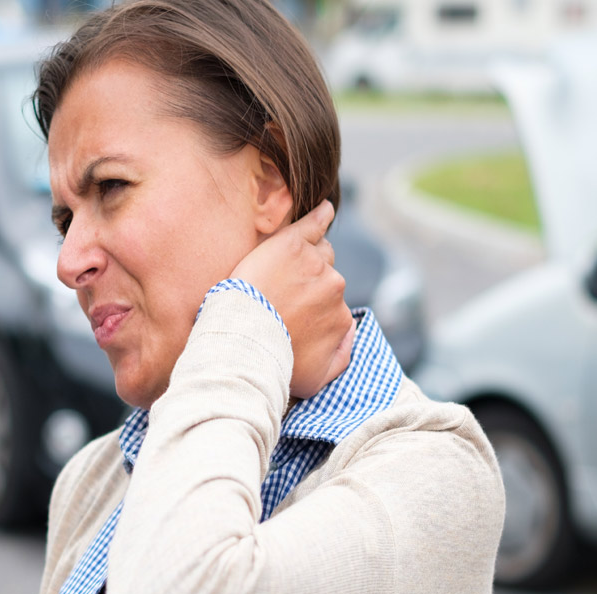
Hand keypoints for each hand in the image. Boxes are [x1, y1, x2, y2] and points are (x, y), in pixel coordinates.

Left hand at [232, 201, 355, 398]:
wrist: (244, 341)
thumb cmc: (275, 363)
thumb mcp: (315, 379)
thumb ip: (341, 359)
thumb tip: (352, 334)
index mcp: (340, 316)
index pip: (331, 303)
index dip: (310, 307)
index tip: (290, 313)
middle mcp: (334, 287)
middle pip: (325, 275)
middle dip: (306, 284)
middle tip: (278, 295)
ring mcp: (314, 263)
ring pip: (317, 252)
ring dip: (305, 258)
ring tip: (283, 268)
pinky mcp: (291, 244)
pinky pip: (313, 223)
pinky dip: (319, 216)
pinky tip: (322, 210)